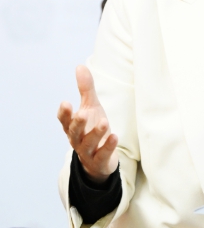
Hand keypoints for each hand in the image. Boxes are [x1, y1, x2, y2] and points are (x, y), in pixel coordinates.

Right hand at [57, 65, 118, 182]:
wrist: (99, 159)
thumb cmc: (92, 128)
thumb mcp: (91, 107)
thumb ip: (86, 89)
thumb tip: (80, 66)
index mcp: (73, 126)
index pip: (64, 120)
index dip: (64, 113)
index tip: (65, 103)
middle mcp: (77, 139)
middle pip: (74, 132)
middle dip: (78, 123)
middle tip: (82, 113)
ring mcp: (88, 152)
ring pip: (88, 144)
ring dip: (96, 133)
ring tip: (104, 122)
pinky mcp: (100, 161)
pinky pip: (103, 155)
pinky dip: (108, 147)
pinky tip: (115, 137)